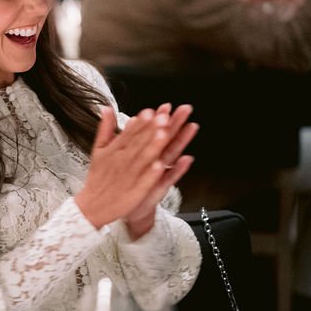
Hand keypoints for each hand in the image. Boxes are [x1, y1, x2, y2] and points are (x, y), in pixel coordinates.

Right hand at [75, 106, 173, 229]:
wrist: (92, 206)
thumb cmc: (98, 178)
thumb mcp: (98, 150)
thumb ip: (104, 129)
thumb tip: (106, 108)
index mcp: (113, 150)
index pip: (128, 133)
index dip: (140, 123)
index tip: (150, 111)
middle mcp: (121, 161)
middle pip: (138, 143)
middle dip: (150, 130)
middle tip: (163, 117)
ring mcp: (128, 177)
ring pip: (142, 160)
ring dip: (153, 147)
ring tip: (163, 136)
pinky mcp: (134, 192)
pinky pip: (144, 182)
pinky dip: (151, 174)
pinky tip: (160, 166)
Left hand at [123, 104, 198, 238]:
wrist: (119, 206)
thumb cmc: (124, 181)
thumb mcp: (120, 157)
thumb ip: (127, 138)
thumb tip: (130, 119)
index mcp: (144, 152)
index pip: (153, 131)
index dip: (160, 118)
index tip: (167, 104)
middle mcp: (154, 160)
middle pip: (166, 138)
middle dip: (176, 123)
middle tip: (185, 109)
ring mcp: (158, 173)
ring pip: (172, 153)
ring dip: (182, 141)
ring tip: (191, 127)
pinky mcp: (158, 186)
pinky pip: (170, 176)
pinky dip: (178, 169)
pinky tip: (186, 159)